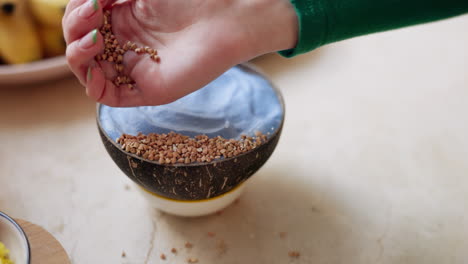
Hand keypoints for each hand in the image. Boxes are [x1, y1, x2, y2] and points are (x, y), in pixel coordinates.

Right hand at [63, 0, 296, 105]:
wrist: (226, 19)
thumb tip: (84, 2)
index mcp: (122, 21)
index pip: (80, 25)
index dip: (75, 14)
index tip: (92, 0)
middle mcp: (125, 47)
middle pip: (80, 48)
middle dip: (74, 29)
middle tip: (93, 12)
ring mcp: (135, 70)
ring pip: (89, 73)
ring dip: (79, 55)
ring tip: (95, 38)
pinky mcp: (147, 90)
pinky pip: (109, 97)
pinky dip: (94, 85)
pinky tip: (95, 66)